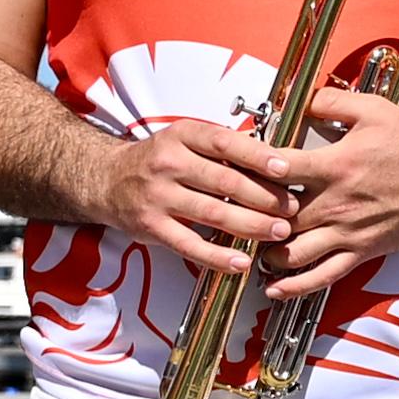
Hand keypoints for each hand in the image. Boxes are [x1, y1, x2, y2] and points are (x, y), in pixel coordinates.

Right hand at [107, 113, 298, 282]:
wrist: (106, 179)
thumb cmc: (157, 159)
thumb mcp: (185, 139)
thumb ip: (223, 148)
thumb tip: (272, 160)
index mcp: (182, 136)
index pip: (225, 143)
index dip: (257, 157)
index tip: (285, 168)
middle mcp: (168, 163)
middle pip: (225, 182)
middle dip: (264, 198)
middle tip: (292, 208)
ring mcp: (158, 196)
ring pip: (213, 213)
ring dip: (251, 225)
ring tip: (278, 231)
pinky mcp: (151, 226)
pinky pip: (189, 245)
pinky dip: (217, 256)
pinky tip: (240, 261)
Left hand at [256, 80, 398, 299]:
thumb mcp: (374, 111)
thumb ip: (332, 102)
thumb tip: (301, 98)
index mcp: (335, 166)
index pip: (279, 169)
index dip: (250, 167)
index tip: (234, 167)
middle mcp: (336, 204)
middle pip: (277, 216)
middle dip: (249, 216)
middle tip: (230, 212)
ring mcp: (347, 233)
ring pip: (293, 252)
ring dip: (265, 252)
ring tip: (249, 246)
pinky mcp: (360, 252)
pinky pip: (323, 276)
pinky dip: (294, 286)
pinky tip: (274, 288)